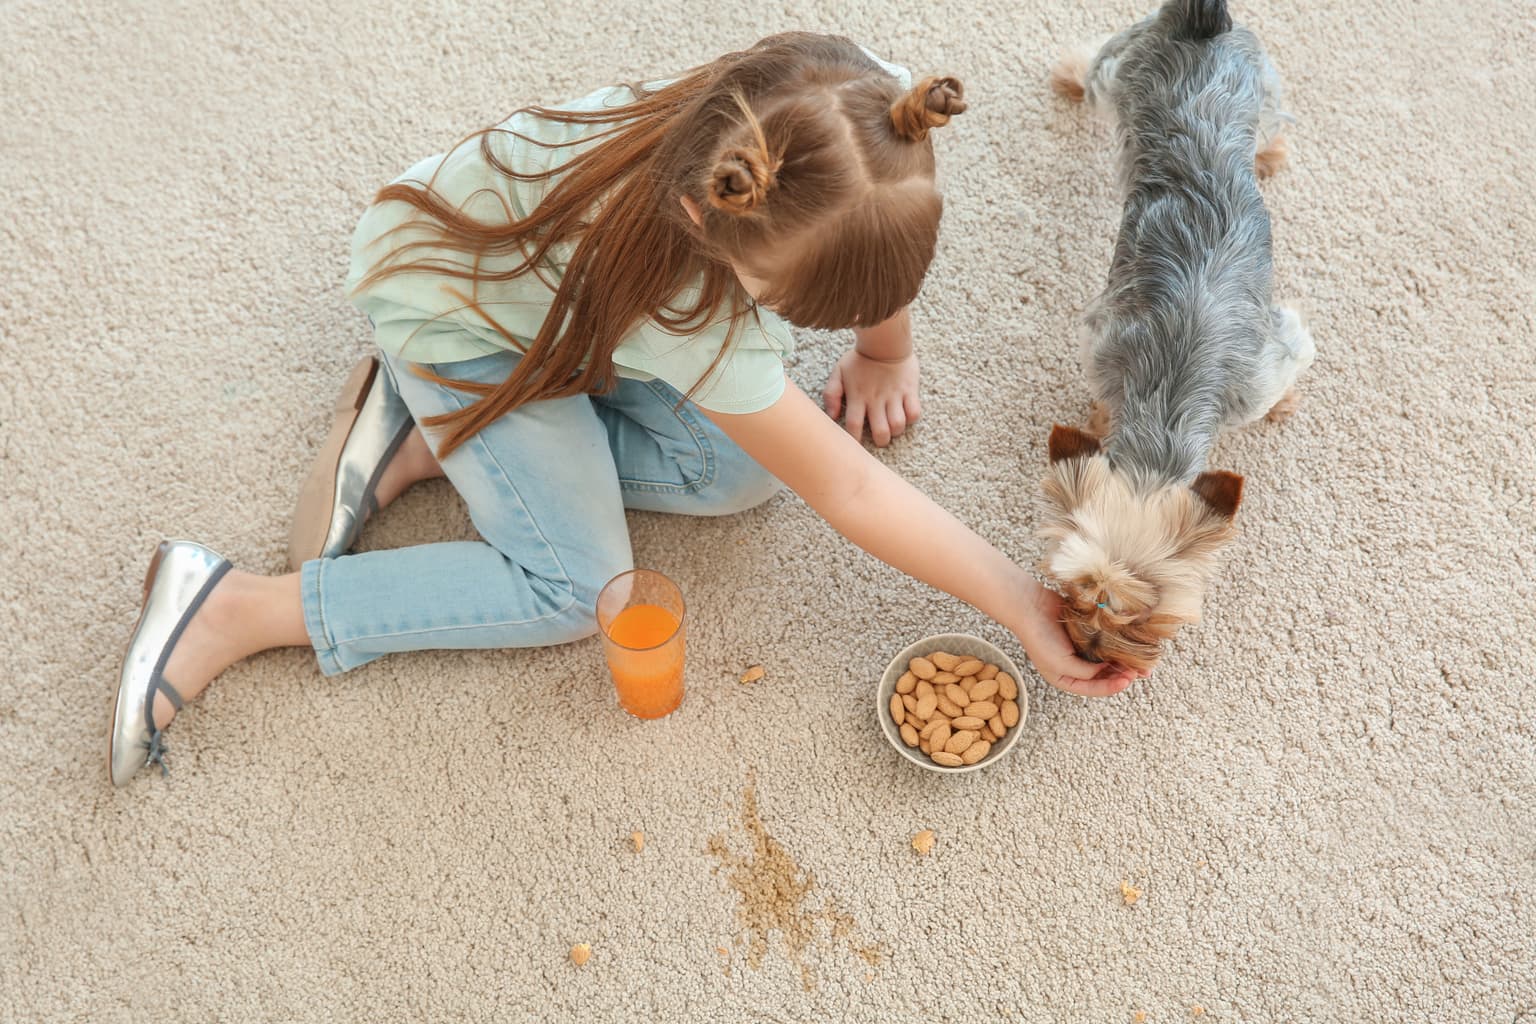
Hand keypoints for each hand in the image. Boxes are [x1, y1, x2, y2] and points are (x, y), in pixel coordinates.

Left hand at [821, 350, 921, 447]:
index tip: (855, 444)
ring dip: (895, 431)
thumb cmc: (860, 359)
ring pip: (898, 425)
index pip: (854, 426)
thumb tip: (831, 416)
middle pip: (880, 431)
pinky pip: (915, 412)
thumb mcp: (839, 372)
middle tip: (879, 437)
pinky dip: (911, 418)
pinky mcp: (909, 390)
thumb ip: (831, 394)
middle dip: (880, 440)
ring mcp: (894, 395)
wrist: (885, 340)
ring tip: (892, 427)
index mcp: (858, 396)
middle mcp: (876, 399)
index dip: (855, 440)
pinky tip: (905, 414)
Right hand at [1010, 578, 1140, 696]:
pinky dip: (1117, 643)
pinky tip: (1129, 642)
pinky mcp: (1087, 632)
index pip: (1094, 688)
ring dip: (1123, 660)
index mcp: (1066, 679)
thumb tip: (1107, 671)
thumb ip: (1084, 673)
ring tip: (1141, 660)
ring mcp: (1082, 648)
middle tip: (1140, 671)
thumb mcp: (1060, 665)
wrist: (1030, 605)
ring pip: (1107, 658)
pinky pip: (1105, 640)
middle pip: (1104, 675)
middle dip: (1122, 674)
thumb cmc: (1039, 638)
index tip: (1128, 679)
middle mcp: (1075, 666)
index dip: (1113, 686)